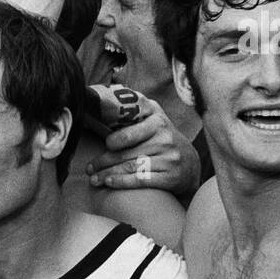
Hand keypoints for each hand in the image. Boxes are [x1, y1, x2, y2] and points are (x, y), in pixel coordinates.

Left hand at [86, 91, 200, 196]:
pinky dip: (122, 182)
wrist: (190, 164)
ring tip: (94, 179)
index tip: (103, 145)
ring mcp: (170, 157)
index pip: (130, 131)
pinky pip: (141, 180)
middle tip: (89, 168)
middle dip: (103, 161)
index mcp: (156, 119)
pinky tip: (109, 183)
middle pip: (126, 151)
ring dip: (108, 174)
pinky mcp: (171, 176)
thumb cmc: (161, 140)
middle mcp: (165, 137)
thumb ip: (133, 111)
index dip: (113, 140)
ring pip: (131, 166)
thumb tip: (101, 95)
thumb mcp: (153, 119)